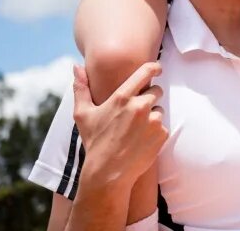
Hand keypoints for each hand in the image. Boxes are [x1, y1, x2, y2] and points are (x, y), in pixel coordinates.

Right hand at [71, 62, 166, 187]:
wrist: (107, 173)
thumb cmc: (94, 142)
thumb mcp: (83, 114)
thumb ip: (81, 88)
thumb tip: (77, 67)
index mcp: (122, 97)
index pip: (146, 72)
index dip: (154, 67)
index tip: (158, 67)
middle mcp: (140, 106)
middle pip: (156, 91)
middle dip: (149, 98)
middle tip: (136, 113)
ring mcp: (153, 120)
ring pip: (160, 109)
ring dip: (152, 116)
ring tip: (135, 130)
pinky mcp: (161, 134)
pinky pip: (163, 126)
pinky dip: (155, 132)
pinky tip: (141, 140)